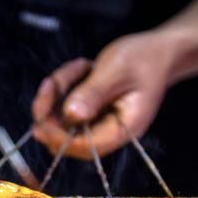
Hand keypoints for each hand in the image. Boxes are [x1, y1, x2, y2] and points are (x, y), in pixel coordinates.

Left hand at [31, 32, 173, 159]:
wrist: (159, 50)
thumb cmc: (144, 58)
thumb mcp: (117, 70)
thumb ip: (94, 92)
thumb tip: (71, 115)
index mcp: (124, 129)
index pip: (86, 147)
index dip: (60, 140)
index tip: (39, 125)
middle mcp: (109, 130)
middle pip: (68, 136)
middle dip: (52, 111)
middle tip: (51, 83)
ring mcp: (97, 121)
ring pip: (61, 117)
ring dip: (59, 91)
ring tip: (81, 66)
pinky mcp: (89, 110)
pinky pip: (64, 104)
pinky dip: (65, 84)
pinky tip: (82, 67)